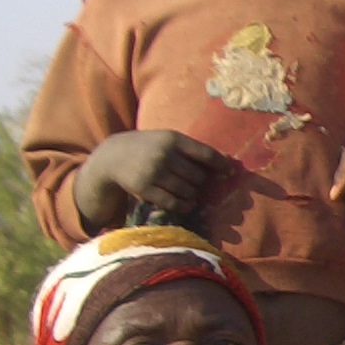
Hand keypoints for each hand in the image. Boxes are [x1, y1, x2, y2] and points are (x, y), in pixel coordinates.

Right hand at [74, 130, 228, 231]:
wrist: (113, 156)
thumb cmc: (149, 147)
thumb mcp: (167, 140)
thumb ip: (191, 150)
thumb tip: (228, 162)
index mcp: (173, 139)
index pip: (206, 154)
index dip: (222, 165)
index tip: (231, 173)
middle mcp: (164, 154)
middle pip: (198, 177)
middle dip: (200, 182)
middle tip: (194, 182)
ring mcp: (154, 172)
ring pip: (188, 191)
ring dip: (192, 194)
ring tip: (187, 191)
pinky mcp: (145, 189)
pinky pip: (174, 203)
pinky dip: (183, 206)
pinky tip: (185, 203)